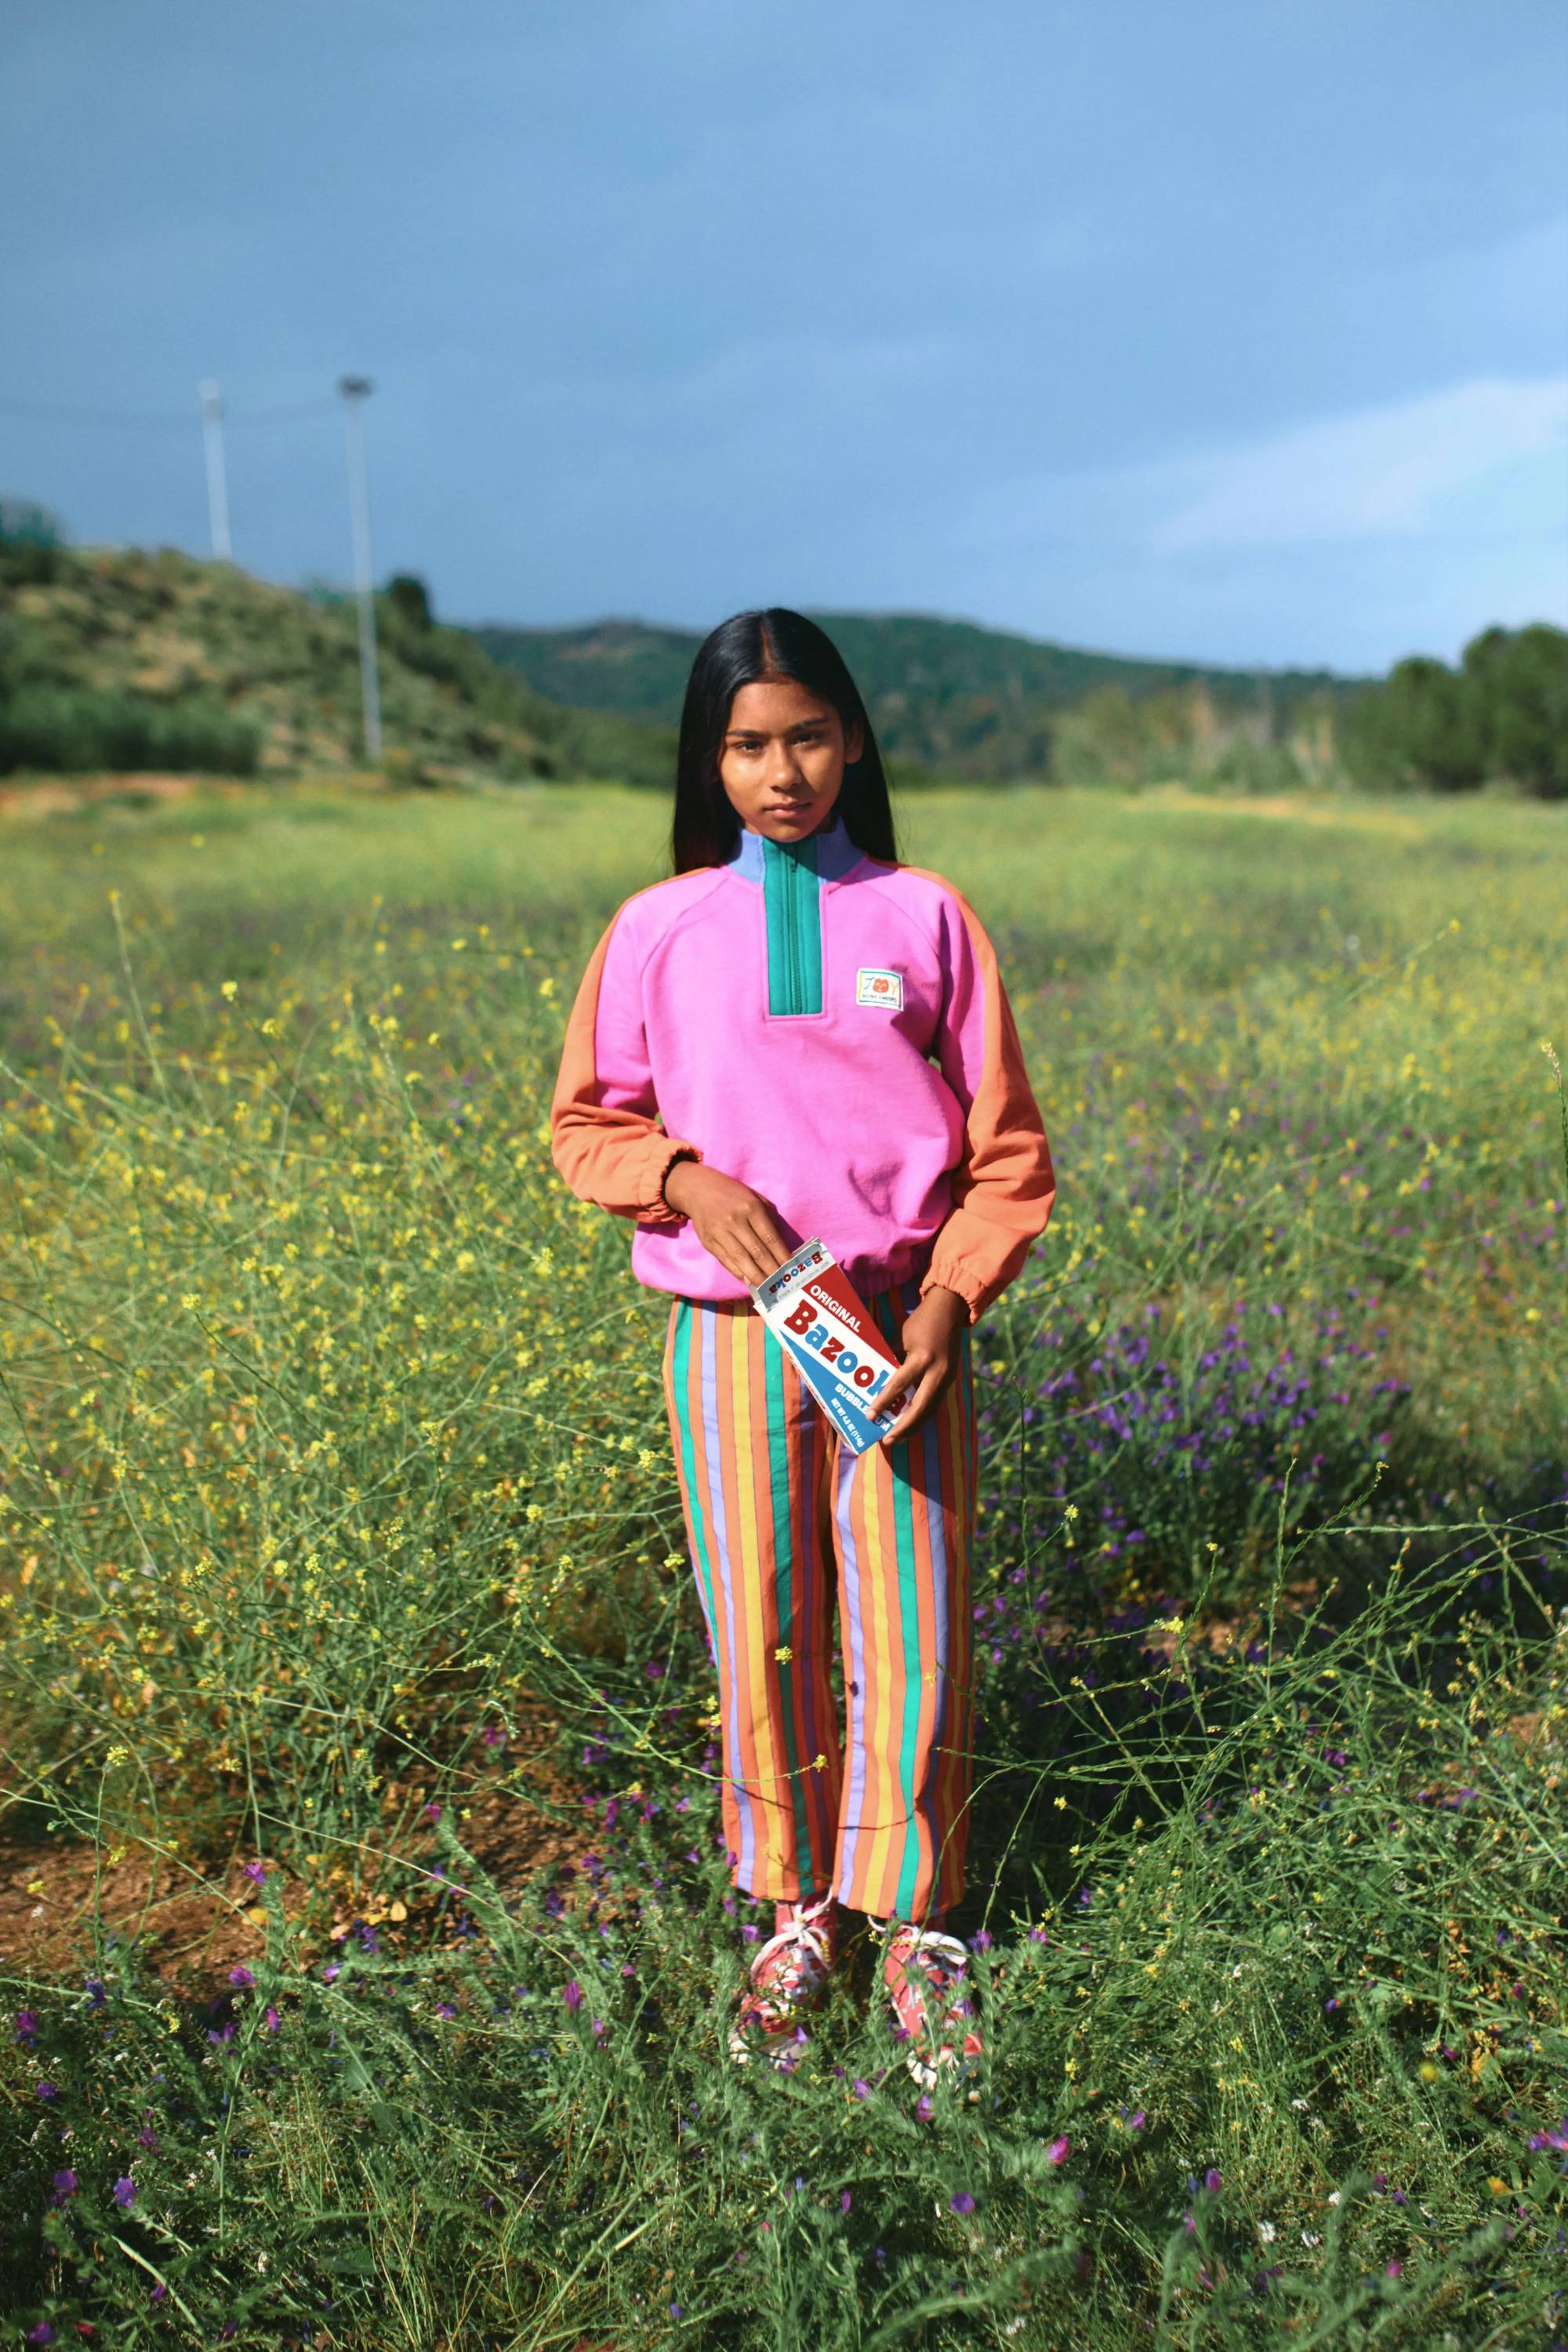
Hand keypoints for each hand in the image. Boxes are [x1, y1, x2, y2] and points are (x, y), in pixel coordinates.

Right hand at [662, 1159, 792, 1287]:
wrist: (698, 1190)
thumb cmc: (733, 1194)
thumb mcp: (755, 1198)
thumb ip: (769, 1218)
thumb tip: (779, 1245)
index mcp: (751, 1208)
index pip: (770, 1238)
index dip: (781, 1255)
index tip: (790, 1268)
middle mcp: (735, 1221)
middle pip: (757, 1252)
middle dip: (771, 1270)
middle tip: (781, 1283)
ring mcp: (720, 1233)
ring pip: (742, 1260)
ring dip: (756, 1276)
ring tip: (767, 1286)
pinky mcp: (709, 1242)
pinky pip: (726, 1261)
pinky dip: (739, 1273)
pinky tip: (749, 1280)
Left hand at [872, 1285, 967, 1444]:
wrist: (950, 1310)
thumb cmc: (921, 1321)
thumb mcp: (900, 1337)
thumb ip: (891, 1360)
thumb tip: (876, 1381)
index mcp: (922, 1358)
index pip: (899, 1385)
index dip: (883, 1401)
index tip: (870, 1416)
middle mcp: (938, 1372)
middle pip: (920, 1408)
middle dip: (904, 1427)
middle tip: (887, 1440)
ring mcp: (947, 1378)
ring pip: (930, 1410)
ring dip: (914, 1426)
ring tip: (897, 1439)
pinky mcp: (950, 1380)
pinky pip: (935, 1403)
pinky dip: (922, 1416)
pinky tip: (910, 1425)